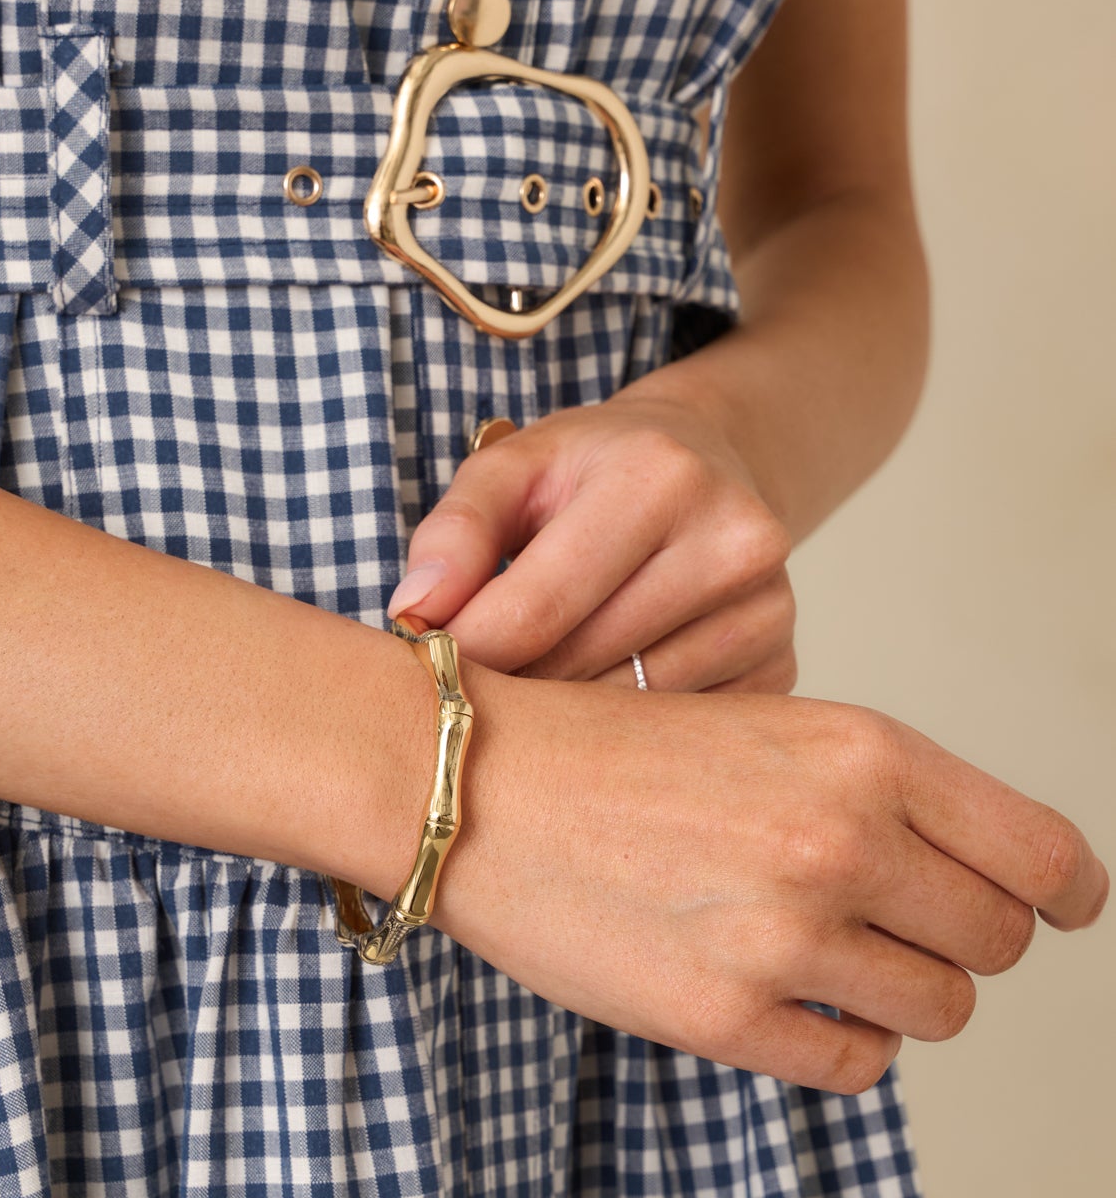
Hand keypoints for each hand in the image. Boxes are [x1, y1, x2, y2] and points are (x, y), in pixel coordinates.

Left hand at [385, 381, 797, 692]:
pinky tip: (592, 712)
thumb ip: (455, 530)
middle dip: (512, 686)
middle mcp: (735, 543)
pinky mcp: (781, 667)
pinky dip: (621, 734)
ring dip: (563, 721)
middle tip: (466, 690)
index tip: (429, 666)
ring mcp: (769, 612)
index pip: (539, 606)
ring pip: (630, 713)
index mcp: (661, 479)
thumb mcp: (514, 468)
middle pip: (583, 665)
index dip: (469, 651)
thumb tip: (417, 609)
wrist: (707, 463)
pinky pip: (676, 733)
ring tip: (527, 698)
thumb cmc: (592, 471)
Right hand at [428, 665, 1109, 1091]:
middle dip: (962, 941)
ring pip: (941, 1010)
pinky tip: (786, 998)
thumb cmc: (618, 755)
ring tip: (828, 958)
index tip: (1062, 910)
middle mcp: (844, 842)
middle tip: (895, 927)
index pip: (1042, 857)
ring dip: (902, 995)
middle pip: (998, 942)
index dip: (1068, 893)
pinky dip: (842, 1041)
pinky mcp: (726, 1019)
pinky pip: (860, 1066)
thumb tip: (994, 885)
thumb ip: (885, 794)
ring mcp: (787, 937)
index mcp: (868, 754)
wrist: (475, 787)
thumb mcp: (774, 728)